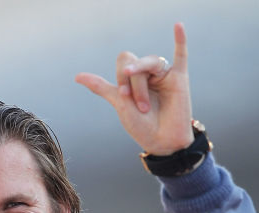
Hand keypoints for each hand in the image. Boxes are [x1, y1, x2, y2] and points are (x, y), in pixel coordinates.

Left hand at [75, 23, 193, 155]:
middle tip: (138, 105)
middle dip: (132, 83)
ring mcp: (164, 75)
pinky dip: (180, 39)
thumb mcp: (119, 103)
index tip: (124, 97)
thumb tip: (77, 76)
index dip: (121, 77)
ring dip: (143, 85)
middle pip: (136, 62)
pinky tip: (178, 26)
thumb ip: (101, 87)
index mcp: (133, 78)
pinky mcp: (180, 79)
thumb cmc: (141, 125)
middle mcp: (148, 74)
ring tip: (144, 106)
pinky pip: (181, 54)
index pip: (124, 63)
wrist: (161, 142)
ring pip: (151, 62)